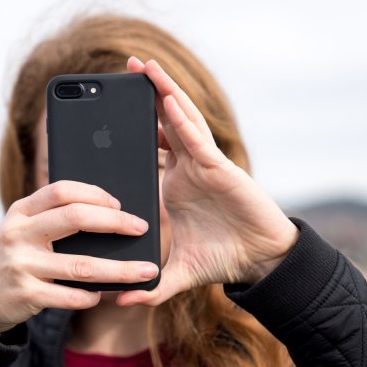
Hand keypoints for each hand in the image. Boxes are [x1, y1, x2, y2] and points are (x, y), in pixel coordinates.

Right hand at [0, 180, 159, 333]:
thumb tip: (110, 214)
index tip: (119, 204)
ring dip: (120, 270)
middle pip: (75, 218)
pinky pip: (70, 297)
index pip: (61, 190)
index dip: (94, 193)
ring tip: (146, 271)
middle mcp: (19, 234)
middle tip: (141, 228)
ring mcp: (22, 265)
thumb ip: (53, 218)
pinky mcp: (26, 295)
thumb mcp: (22, 229)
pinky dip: (92, 296)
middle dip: (115, 223)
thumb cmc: (13, 256)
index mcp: (21, 211)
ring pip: (82, 265)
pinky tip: (104, 295)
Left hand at [117, 57, 298, 306]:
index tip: (107, 112)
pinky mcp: (221, 168)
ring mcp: (204, 164)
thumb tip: (121, 300)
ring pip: (180, 120)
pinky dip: (182, 118)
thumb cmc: (224, 259)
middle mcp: (188, 167)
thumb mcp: (178, 274)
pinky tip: (167, 98)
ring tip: (144, 66)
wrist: (260, 262)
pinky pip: (197, 139)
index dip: (131, 127)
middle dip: (145, 94)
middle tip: (124, 68)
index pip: (148, 147)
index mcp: (174, 183)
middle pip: (162, 122)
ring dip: (163, 91)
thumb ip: (151, 286)